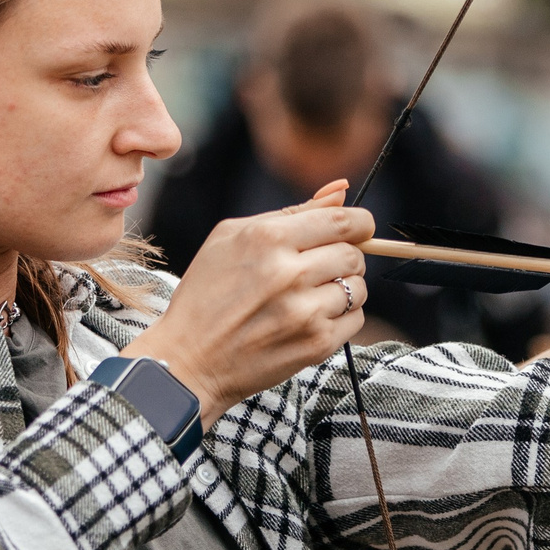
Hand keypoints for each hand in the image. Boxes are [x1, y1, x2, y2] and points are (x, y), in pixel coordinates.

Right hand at [127, 180, 370, 422]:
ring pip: (359, 288)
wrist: (189, 359)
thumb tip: (341, 190)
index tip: (360, 230)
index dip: (361, 224)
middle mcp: (289, 274)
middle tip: (321, 267)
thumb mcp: (231, 237)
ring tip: (312, 295)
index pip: (343, 221)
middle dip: (346, 257)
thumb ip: (292, 212)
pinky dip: (342, 316)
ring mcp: (305, 312)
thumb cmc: (206, 293)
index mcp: (268, 239)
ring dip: (344, 288)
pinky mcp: (315, 344)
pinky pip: (356, 319)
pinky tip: (312, 318)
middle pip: (354, 255)